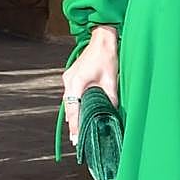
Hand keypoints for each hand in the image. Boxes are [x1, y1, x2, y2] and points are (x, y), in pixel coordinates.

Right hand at [61, 24, 118, 145]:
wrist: (102, 38)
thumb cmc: (107, 56)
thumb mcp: (111, 79)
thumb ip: (110, 97)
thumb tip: (111, 112)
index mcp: (76, 83)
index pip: (73, 110)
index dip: (75, 126)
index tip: (75, 139)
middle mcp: (69, 82)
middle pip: (69, 108)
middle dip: (73, 124)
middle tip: (76, 141)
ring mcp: (68, 78)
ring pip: (69, 102)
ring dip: (73, 115)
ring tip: (77, 131)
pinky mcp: (71, 76)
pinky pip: (71, 94)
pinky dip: (74, 105)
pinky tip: (79, 112)